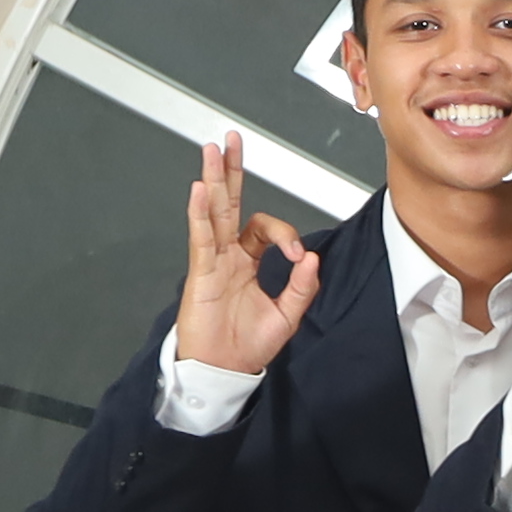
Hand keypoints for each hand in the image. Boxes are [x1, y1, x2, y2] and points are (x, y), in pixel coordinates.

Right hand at [172, 133, 320, 378]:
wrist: (224, 370)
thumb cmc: (247, 345)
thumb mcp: (287, 315)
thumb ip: (302, 286)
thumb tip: (311, 257)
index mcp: (247, 261)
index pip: (265, 229)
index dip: (285, 234)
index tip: (296, 254)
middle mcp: (228, 255)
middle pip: (230, 204)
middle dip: (231, 171)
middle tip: (230, 141)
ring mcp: (212, 261)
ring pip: (213, 212)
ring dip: (214, 179)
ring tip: (212, 150)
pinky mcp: (200, 273)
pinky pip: (200, 238)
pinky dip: (200, 213)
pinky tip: (201, 190)